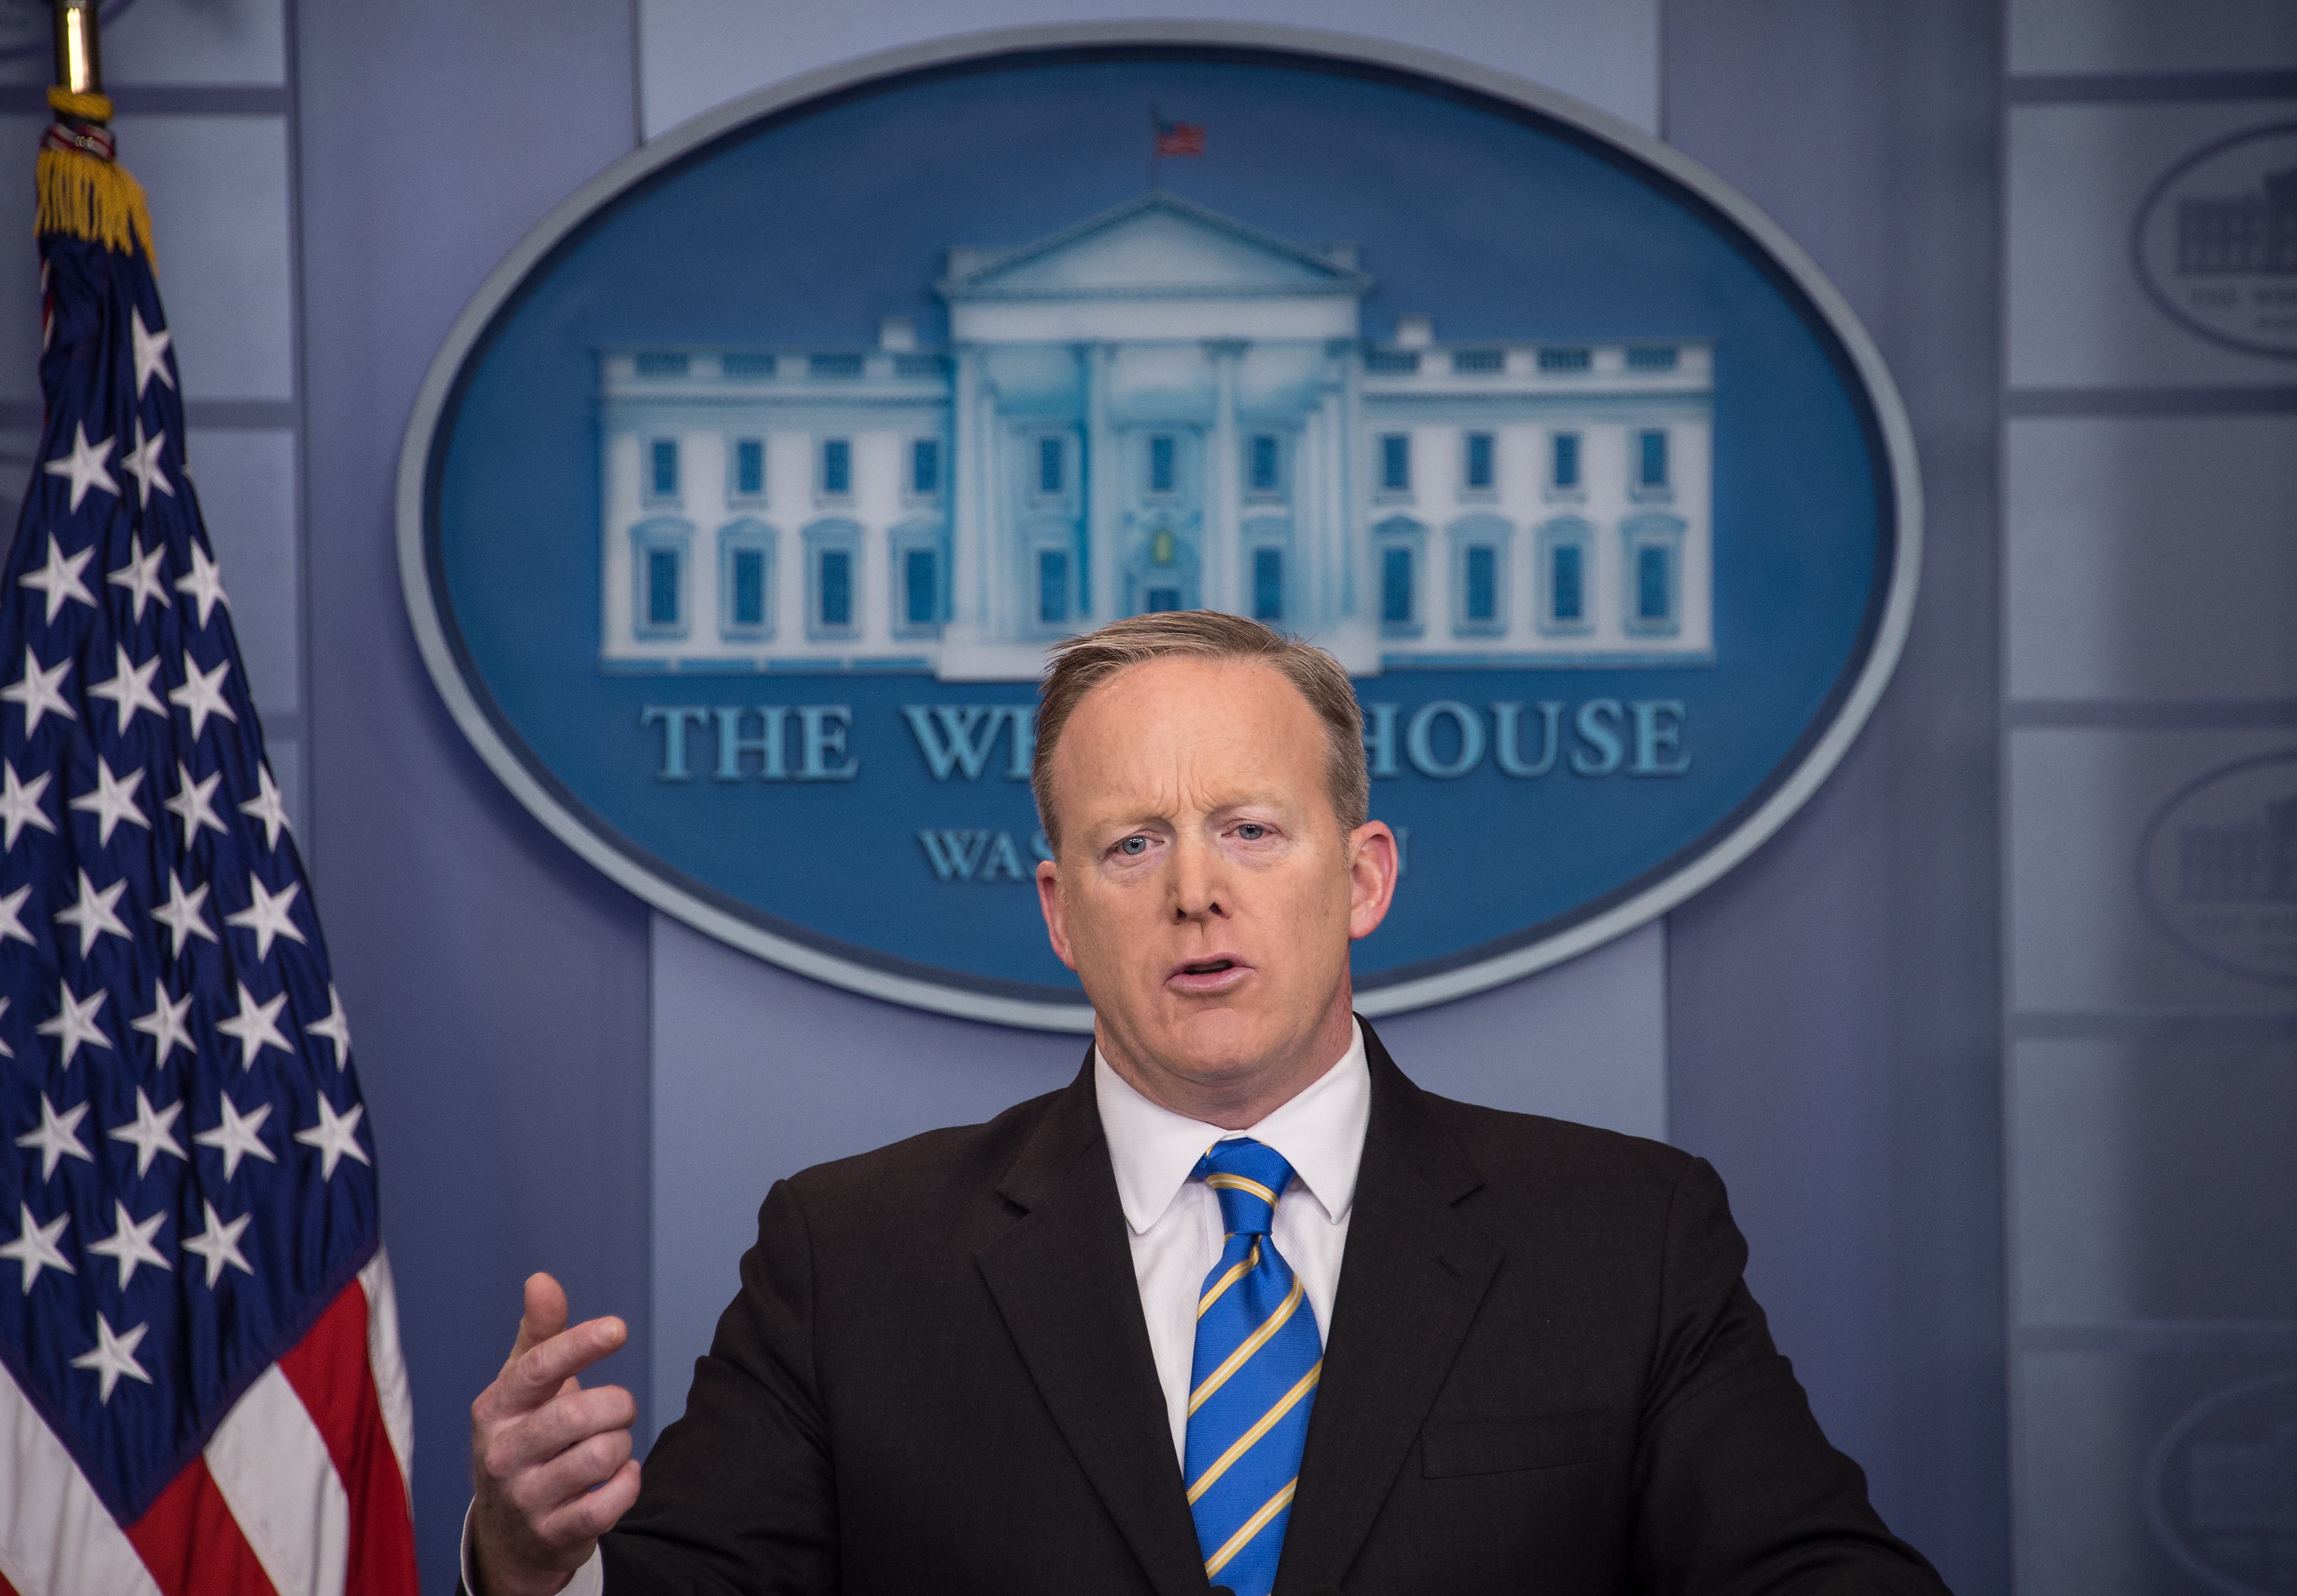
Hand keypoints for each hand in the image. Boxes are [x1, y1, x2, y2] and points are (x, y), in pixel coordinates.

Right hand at [469, 1273, 641, 1595]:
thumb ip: (540, 1334)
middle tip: (618, 1408)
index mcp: (494, 1409)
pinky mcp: (554, 1534)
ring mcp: (525, 1498)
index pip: (537, 1369)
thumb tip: (541, 1279)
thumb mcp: (525, 1389)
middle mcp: (502, 1454)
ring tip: (610, 1446)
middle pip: (579, 1413)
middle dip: (617, 1404)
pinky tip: (619, 1477)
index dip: (580, 1344)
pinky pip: (610, 1502)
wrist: (510, 1533)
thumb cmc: (526, 1439)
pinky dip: (628, 1484)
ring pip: (600, 1455)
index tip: (618, 1328)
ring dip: (622, 1445)